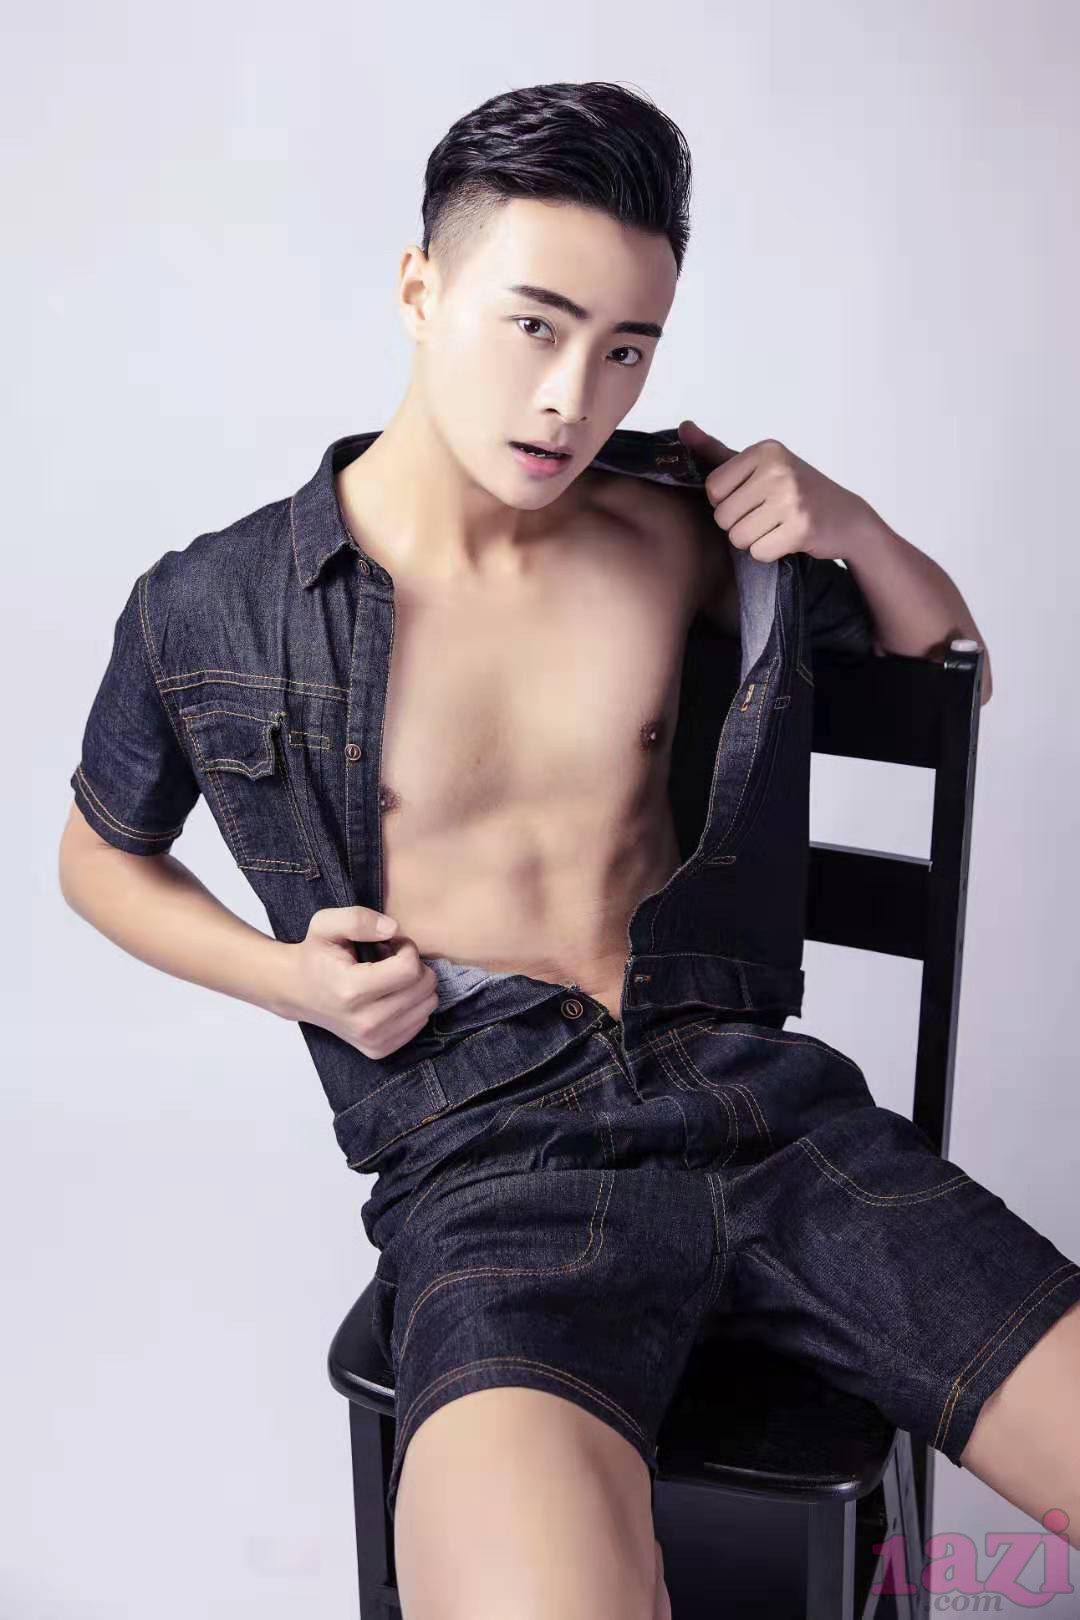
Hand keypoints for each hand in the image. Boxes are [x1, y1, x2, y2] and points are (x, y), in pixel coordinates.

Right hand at [279, 906, 438, 1058]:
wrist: (297, 991)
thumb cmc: (315, 955)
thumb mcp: (326, 924)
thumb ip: (359, 919)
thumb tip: (394, 929)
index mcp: (351, 991)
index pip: (410, 969)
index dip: (407, 948)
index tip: (391, 944)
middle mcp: (365, 1022)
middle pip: (424, 988)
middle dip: (414, 965)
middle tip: (390, 959)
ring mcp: (373, 1040)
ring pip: (428, 1005)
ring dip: (414, 985)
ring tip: (388, 977)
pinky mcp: (380, 1049)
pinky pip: (421, 1021)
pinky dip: (411, 1004)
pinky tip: (388, 995)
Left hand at [677, 419, 874, 563]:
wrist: (847, 517)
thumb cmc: (797, 490)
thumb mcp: (760, 465)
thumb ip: (717, 451)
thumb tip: (683, 428)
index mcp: (765, 450)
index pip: (712, 488)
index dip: (725, 501)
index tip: (750, 497)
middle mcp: (778, 469)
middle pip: (722, 516)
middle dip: (739, 524)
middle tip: (766, 516)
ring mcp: (791, 498)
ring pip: (738, 537)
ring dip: (753, 540)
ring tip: (776, 526)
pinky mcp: (801, 528)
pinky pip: (758, 552)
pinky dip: (769, 552)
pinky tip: (787, 538)